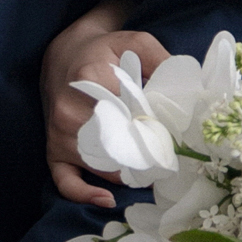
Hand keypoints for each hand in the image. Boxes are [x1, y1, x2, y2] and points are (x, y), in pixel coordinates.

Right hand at [43, 0, 170, 208]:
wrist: (64, 53)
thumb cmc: (105, 51)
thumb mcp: (137, 42)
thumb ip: (163, 61)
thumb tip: (189, 92)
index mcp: (91, 79)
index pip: (131, 116)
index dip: (156, 132)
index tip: (175, 141)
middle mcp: (69, 110)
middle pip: (115, 147)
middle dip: (145, 159)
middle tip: (168, 163)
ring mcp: (58, 134)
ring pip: (99, 167)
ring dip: (127, 174)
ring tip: (152, 176)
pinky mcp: (52, 149)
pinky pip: (65, 182)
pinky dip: (84, 194)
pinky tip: (107, 199)